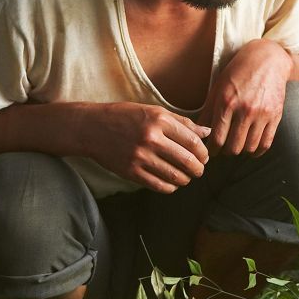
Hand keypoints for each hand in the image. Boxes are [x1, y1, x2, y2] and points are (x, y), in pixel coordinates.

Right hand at [85, 102, 210, 193]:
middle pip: (187, 160)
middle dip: (198, 169)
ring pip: (175, 176)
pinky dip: (170, 187)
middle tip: (199, 170)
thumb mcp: (153, 111)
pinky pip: (159, 185)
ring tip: (186, 177)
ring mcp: (140, 157)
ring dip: (186, 179)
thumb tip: (206, 132)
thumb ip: (181, 122)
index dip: (203, 152)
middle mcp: (151, 138)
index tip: (204, 156)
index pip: (193, 141)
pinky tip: (172, 183)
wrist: (92, 128)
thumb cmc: (125, 117)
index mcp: (159, 120)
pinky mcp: (131, 172)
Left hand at [201, 39, 292, 155]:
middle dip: (226, 152)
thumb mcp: (218, 88)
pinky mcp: (275, 116)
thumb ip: (208, 111)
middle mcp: (245, 110)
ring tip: (237, 147)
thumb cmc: (238, 72)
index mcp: (227, 102)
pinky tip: (251, 149)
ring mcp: (262, 114)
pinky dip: (257, 151)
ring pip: (249, 148)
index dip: (211, 150)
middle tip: (223, 150)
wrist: (267, 60)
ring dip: (241, 151)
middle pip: (233, 147)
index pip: (217, 138)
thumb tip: (199, 133)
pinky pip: (266, 143)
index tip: (210, 151)